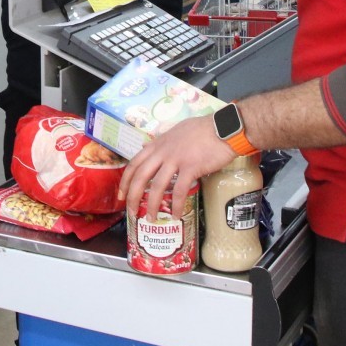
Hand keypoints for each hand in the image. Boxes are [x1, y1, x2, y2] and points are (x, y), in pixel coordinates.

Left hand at [119, 115, 233, 219]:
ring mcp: (176, 159)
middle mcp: (163, 152)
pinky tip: (176, 215)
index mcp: (158, 144)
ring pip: (157, 186)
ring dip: (152, 205)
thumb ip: (160, 140)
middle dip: (133, 196)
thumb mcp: (175, 130)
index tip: (121, 194)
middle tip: (130, 211)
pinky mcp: (191, 168)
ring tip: (151, 218)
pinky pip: (179, 190)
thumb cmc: (202, 129)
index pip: (134, 163)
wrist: (223, 128)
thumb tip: (145, 146)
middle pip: (140, 176)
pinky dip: (176, 205)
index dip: (125, 180)